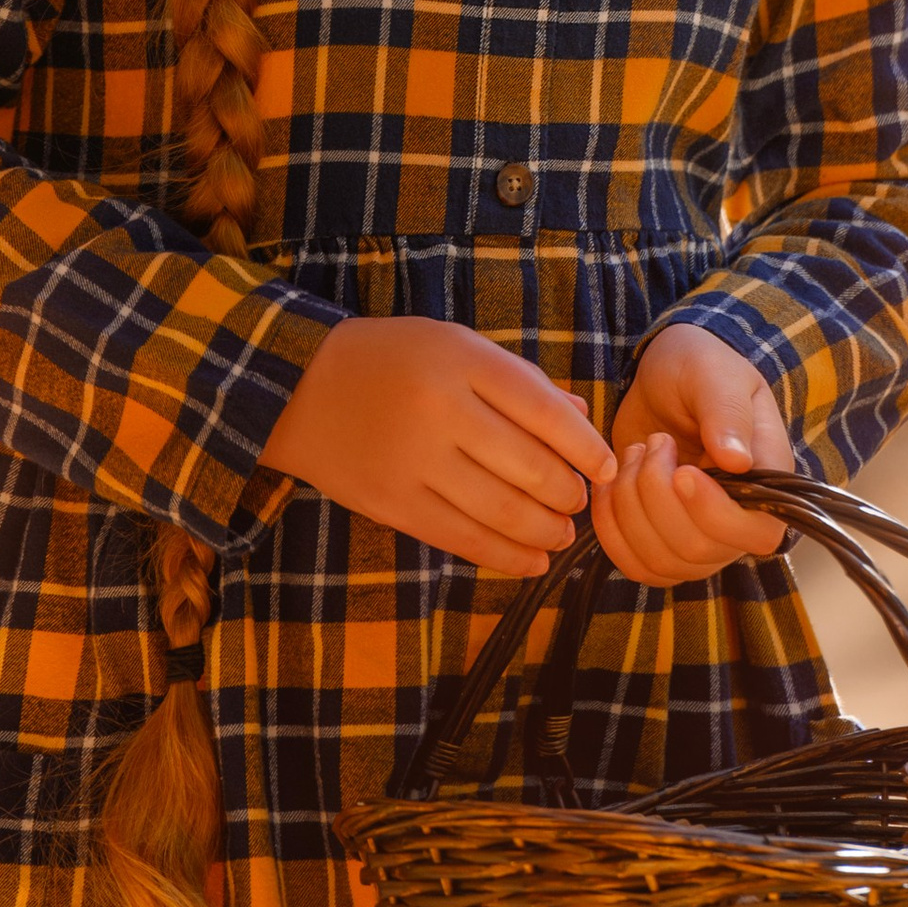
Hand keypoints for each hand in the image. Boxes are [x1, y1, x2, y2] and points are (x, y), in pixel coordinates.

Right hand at [262, 317, 615, 575]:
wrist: (299, 388)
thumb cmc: (391, 360)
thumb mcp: (454, 346)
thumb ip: (518, 381)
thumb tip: (583, 419)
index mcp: (461, 361)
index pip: (544, 412)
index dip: (586, 447)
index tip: (607, 466)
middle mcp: (440, 410)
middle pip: (530, 467)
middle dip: (568, 493)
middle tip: (580, 501)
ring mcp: (414, 461)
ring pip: (502, 510)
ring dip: (546, 530)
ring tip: (561, 533)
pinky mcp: (393, 504)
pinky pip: (462, 538)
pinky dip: (507, 556)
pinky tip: (533, 560)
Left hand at [589, 322, 795, 588]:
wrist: (661, 380)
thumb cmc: (697, 368)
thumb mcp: (713, 374)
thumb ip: (726, 412)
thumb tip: (738, 461)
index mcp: (767, 480)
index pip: (757, 531)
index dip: (714, 513)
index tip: (681, 471)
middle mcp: (738, 519)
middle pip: (699, 550)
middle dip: (657, 494)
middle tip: (654, 442)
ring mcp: (698, 537)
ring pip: (662, 562)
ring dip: (630, 507)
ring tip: (634, 455)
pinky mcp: (659, 543)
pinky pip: (633, 564)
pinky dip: (610, 527)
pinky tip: (609, 484)